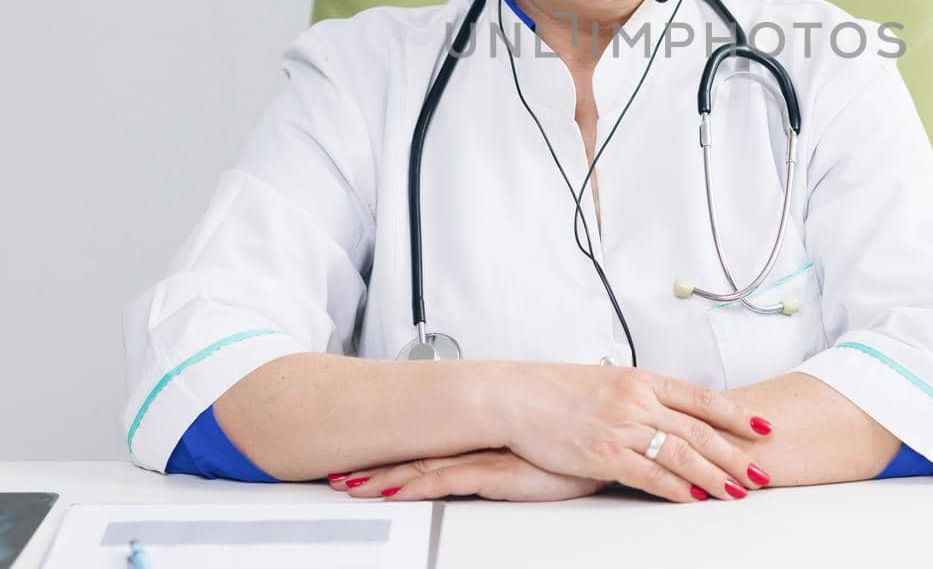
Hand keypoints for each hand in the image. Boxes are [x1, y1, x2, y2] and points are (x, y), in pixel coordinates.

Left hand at [330, 450, 602, 501]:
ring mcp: (482, 459)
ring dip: (382, 479)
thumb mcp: (529, 452)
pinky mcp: (494, 474)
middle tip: (335, 473)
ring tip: (348, 486)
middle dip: (372, 465)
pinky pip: (445, 481)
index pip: (423, 443)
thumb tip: (489, 456)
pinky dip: (415, 487)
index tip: (358, 456)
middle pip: (411, 455)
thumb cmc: (569, 445)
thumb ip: (504, 452)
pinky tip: (393, 493)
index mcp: (478, 438)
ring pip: (419, 468)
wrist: (597, 439)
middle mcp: (474, 445)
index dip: (388, 450)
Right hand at [488, 362, 773, 502]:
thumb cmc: (558, 390)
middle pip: (699, 429)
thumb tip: (669, 413)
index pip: (701, 397)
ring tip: (736, 491)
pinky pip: (648, 474)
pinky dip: (675, 488)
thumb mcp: (608, 382)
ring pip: (681, 453)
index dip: (735, 414)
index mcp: (643, 379)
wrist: (517, 396)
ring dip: (713, 476)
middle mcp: (638, 401)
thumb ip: (641, 397)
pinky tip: (692, 498)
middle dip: (734, 454)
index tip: (762, 427)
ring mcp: (622, 427)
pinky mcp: (603, 454)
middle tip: (761, 472)